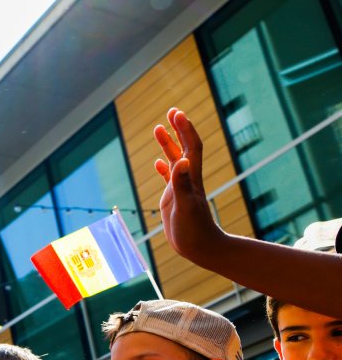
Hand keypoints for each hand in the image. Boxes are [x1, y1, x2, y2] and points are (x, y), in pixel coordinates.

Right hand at [153, 107, 222, 259]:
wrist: (201, 247)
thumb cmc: (194, 229)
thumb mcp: (186, 206)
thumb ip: (183, 183)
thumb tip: (183, 161)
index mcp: (192, 177)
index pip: (191, 147)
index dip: (185, 129)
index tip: (176, 113)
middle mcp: (188, 179)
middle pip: (185, 148)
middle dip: (178, 129)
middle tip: (171, 112)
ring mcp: (181, 188)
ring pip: (175, 160)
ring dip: (168, 144)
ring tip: (158, 129)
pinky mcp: (174, 199)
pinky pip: (168, 178)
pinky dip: (163, 167)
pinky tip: (157, 162)